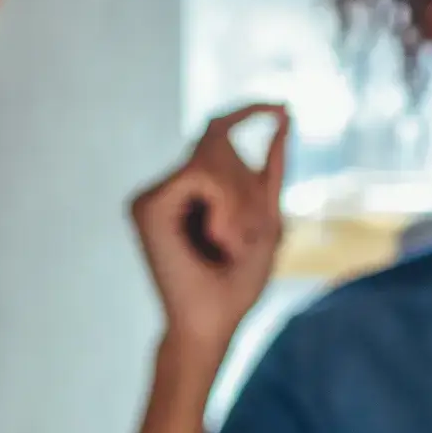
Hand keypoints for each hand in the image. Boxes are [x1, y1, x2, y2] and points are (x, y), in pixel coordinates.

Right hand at [128, 106, 289, 354]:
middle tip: (246, 238)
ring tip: (231, 244)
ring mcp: (154, 195)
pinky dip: (225, 204)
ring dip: (240, 200)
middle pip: (219, 141)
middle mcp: (169, 187)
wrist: (211, 325)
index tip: (283, 107)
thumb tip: (284, 115)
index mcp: (193, 191)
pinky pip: (202, 174)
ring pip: (213, 156)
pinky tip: (219, 238)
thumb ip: (271, 171)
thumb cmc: (238, 285)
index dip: (247, 111)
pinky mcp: (147, 205)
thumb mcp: (267, 220)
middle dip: (248, 184)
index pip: (217, 131)